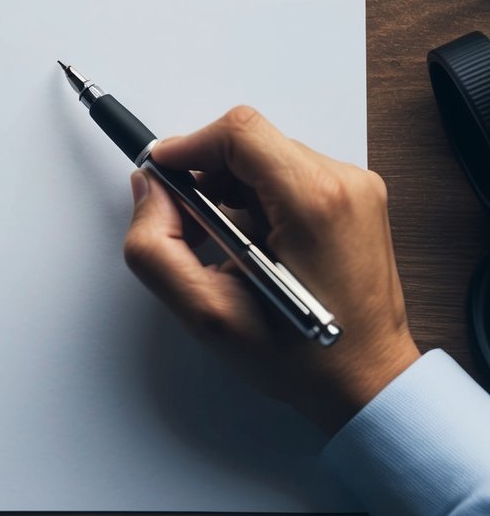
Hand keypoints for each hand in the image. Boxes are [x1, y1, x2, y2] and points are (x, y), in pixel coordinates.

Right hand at [124, 105, 419, 434]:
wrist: (366, 382)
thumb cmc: (304, 359)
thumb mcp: (209, 315)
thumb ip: (157, 248)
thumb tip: (148, 193)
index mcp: (314, 203)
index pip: (240, 133)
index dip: (190, 145)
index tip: (163, 173)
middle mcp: (343, 184)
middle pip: (251, 142)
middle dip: (208, 174)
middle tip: (191, 225)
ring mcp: (356, 188)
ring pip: (268, 156)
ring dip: (233, 189)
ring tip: (228, 244)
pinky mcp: (356, 198)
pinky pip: (290, 173)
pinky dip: (260, 198)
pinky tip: (257, 245)